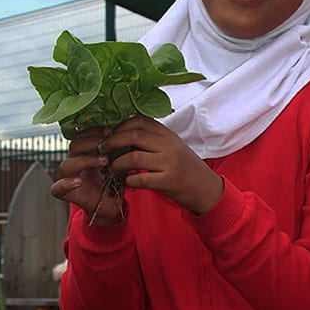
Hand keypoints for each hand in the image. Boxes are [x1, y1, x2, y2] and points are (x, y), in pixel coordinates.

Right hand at [51, 126, 123, 225]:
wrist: (111, 206)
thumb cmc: (114, 183)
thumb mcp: (118, 163)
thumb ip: (118, 150)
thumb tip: (128, 133)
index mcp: (85, 153)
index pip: (83, 135)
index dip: (95, 131)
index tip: (111, 130)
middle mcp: (75, 162)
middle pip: (74, 146)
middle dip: (92, 142)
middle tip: (108, 144)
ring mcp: (69, 177)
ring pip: (67, 164)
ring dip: (85, 160)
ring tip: (104, 161)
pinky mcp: (67, 193)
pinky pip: (57, 188)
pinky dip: (65, 184)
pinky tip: (77, 181)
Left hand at [101, 116, 223, 213]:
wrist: (207, 189)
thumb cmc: (186, 169)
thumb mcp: (173, 148)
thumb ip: (154, 140)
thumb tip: (123, 135)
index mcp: (168, 135)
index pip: (139, 121)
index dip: (120, 126)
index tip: (109, 134)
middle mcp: (169, 145)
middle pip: (133, 136)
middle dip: (112, 142)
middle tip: (102, 150)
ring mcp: (170, 163)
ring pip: (134, 157)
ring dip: (117, 164)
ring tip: (112, 169)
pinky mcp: (169, 181)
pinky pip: (141, 178)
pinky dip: (129, 180)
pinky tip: (127, 182)